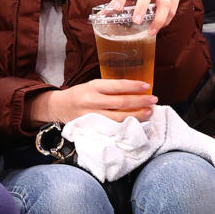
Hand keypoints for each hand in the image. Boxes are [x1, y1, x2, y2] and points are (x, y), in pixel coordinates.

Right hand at [26, 80, 157, 127]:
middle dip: (140, 102)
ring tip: (149, 112)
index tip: (148, 86)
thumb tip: (136, 90)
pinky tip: (136, 123)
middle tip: (154, 100)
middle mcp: (92, 101)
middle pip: (121, 103)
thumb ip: (110, 87)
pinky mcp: (92, 128)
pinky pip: (112, 128)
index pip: (117, 86)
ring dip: (137, 115)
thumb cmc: (81, 94)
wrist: (60, 107)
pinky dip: (126, 126)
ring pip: (118, 118)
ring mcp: (92, 117)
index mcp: (93, 87)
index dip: (134, 86)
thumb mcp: (93, 85)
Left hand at [107, 0, 179, 34]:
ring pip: (164, 3)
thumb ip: (116, 4)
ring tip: (151, 32)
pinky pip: (173, 8)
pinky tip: (161, 27)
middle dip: (141, 7)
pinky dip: (167, 19)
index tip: (115, 9)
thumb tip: (100, 17)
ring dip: (158, 19)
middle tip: (136, 21)